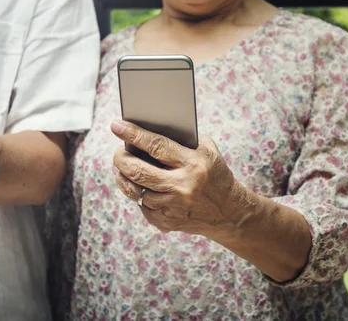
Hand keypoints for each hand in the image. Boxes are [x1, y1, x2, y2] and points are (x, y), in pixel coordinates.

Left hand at [111, 120, 257, 238]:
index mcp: (193, 164)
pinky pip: (142, 206)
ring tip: (126, 169)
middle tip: (118, 152)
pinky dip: (140, 195)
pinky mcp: (167, 222)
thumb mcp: (206, 151)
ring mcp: (174, 206)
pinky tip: (144, 188)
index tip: (116, 125)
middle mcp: (182, 186)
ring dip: (126, 178)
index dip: (133, 135)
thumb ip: (180, 140)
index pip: (156, 146)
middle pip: (138, 171)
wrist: (231, 213)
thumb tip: (145, 128)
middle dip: (120, 159)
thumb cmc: (214, 173)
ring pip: (135, 190)